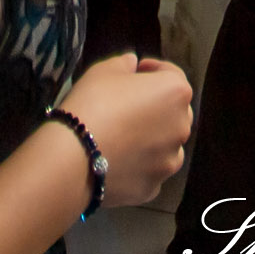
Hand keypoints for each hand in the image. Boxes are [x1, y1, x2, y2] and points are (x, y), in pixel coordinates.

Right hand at [58, 52, 192, 208]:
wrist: (74, 156)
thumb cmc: (93, 102)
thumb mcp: (105, 70)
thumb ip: (125, 64)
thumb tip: (133, 64)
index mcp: (175, 93)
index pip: (172, 75)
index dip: (153, 70)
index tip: (136, 72)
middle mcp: (181, 128)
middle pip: (174, 112)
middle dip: (156, 106)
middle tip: (129, 106)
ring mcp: (168, 162)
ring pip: (166, 145)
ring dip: (153, 139)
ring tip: (124, 138)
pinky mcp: (152, 189)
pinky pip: (150, 171)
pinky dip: (140, 166)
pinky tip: (118, 162)